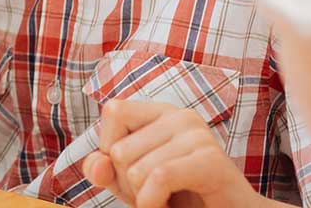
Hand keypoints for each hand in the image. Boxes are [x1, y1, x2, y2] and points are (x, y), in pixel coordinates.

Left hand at [81, 101, 266, 207]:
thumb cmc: (180, 199)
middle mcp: (182, 116)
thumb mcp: (131, 184)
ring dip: (143, 199)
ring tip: (167, 201)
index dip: (109, 150)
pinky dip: (153, 202)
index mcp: (163, 113)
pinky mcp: (212, 161)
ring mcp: (199, 136)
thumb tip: (98, 164)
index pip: (113, 112)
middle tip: (157, 194)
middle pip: (119, 150)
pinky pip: (160, 178)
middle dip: (128, 185)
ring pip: (135, 169)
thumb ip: (106, 171)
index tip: (133, 172)